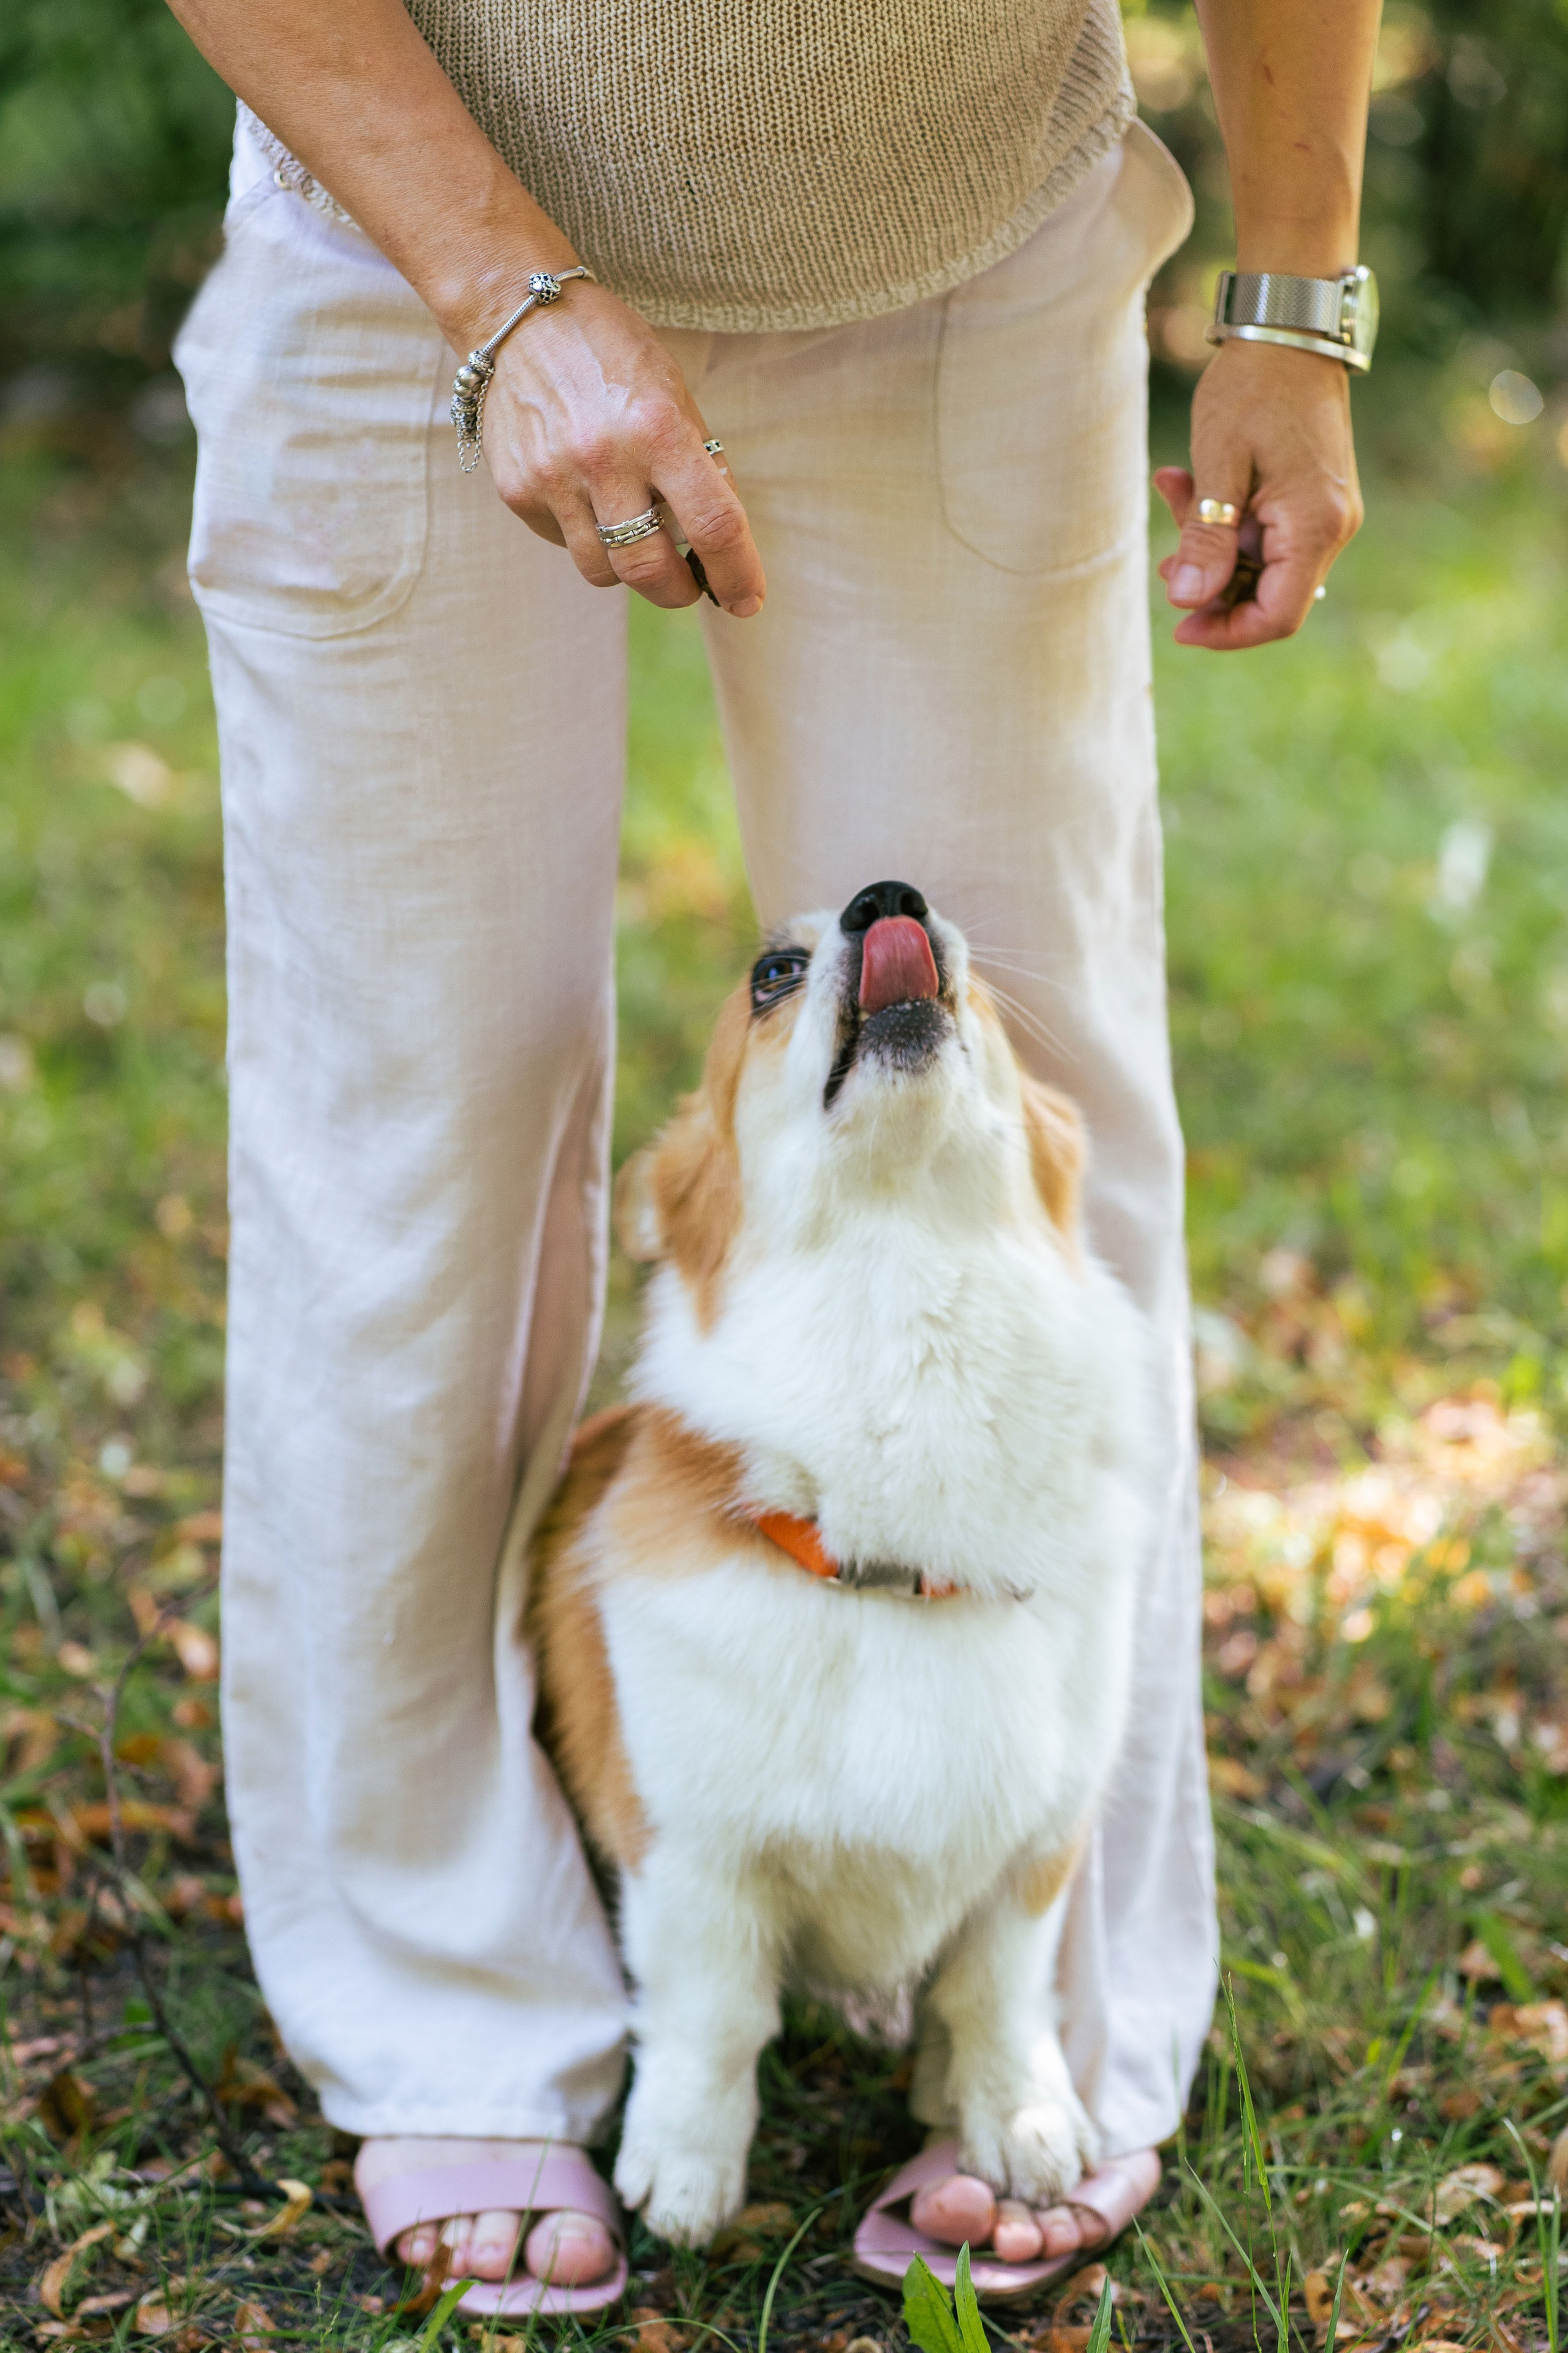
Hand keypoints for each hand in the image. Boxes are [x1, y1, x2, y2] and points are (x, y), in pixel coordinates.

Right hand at [470, 279, 765, 617]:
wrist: (516, 319)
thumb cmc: (609, 353)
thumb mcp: (672, 394)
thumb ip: (698, 465)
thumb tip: (722, 540)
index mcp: (657, 429)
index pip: (713, 525)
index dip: (738, 574)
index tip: (747, 599)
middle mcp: (603, 459)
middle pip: (649, 569)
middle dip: (679, 591)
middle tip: (689, 584)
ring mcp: (554, 479)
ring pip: (603, 570)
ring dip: (630, 569)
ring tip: (635, 533)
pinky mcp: (518, 492)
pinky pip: (565, 544)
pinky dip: (588, 537)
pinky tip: (588, 499)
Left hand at [1153, 338, 1361, 649]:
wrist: (1290, 329)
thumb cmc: (1253, 388)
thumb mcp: (1218, 465)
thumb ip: (1205, 539)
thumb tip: (1188, 603)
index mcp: (1315, 526)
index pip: (1277, 616)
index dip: (1227, 631)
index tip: (1179, 628)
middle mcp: (1332, 528)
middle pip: (1267, 595)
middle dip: (1209, 584)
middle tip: (1166, 558)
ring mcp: (1324, 514)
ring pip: (1259, 564)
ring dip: (1209, 547)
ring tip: (1173, 491)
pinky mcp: (1311, 499)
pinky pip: (1264, 534)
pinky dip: (1224, 522)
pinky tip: (1185, 481)